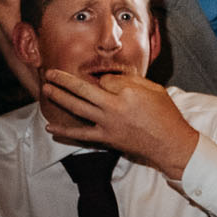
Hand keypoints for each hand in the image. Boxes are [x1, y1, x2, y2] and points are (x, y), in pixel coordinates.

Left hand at [39, 70, 200, 178]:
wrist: (170, 143)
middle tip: (51, 73)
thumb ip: (132, 81)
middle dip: (64, 80)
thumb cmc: (166, 115)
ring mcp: (107, 123)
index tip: (107, 82)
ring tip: (46, 89)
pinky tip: (50, 127)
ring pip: (77, 107)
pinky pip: (80, 134)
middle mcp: (114, 106)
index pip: (105, 80)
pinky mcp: (105, 138)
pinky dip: (64, 131)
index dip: (104, 79)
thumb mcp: (155, 90)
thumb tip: (110, 79)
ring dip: (59, 97)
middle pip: (83, 89)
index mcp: (129, 92)